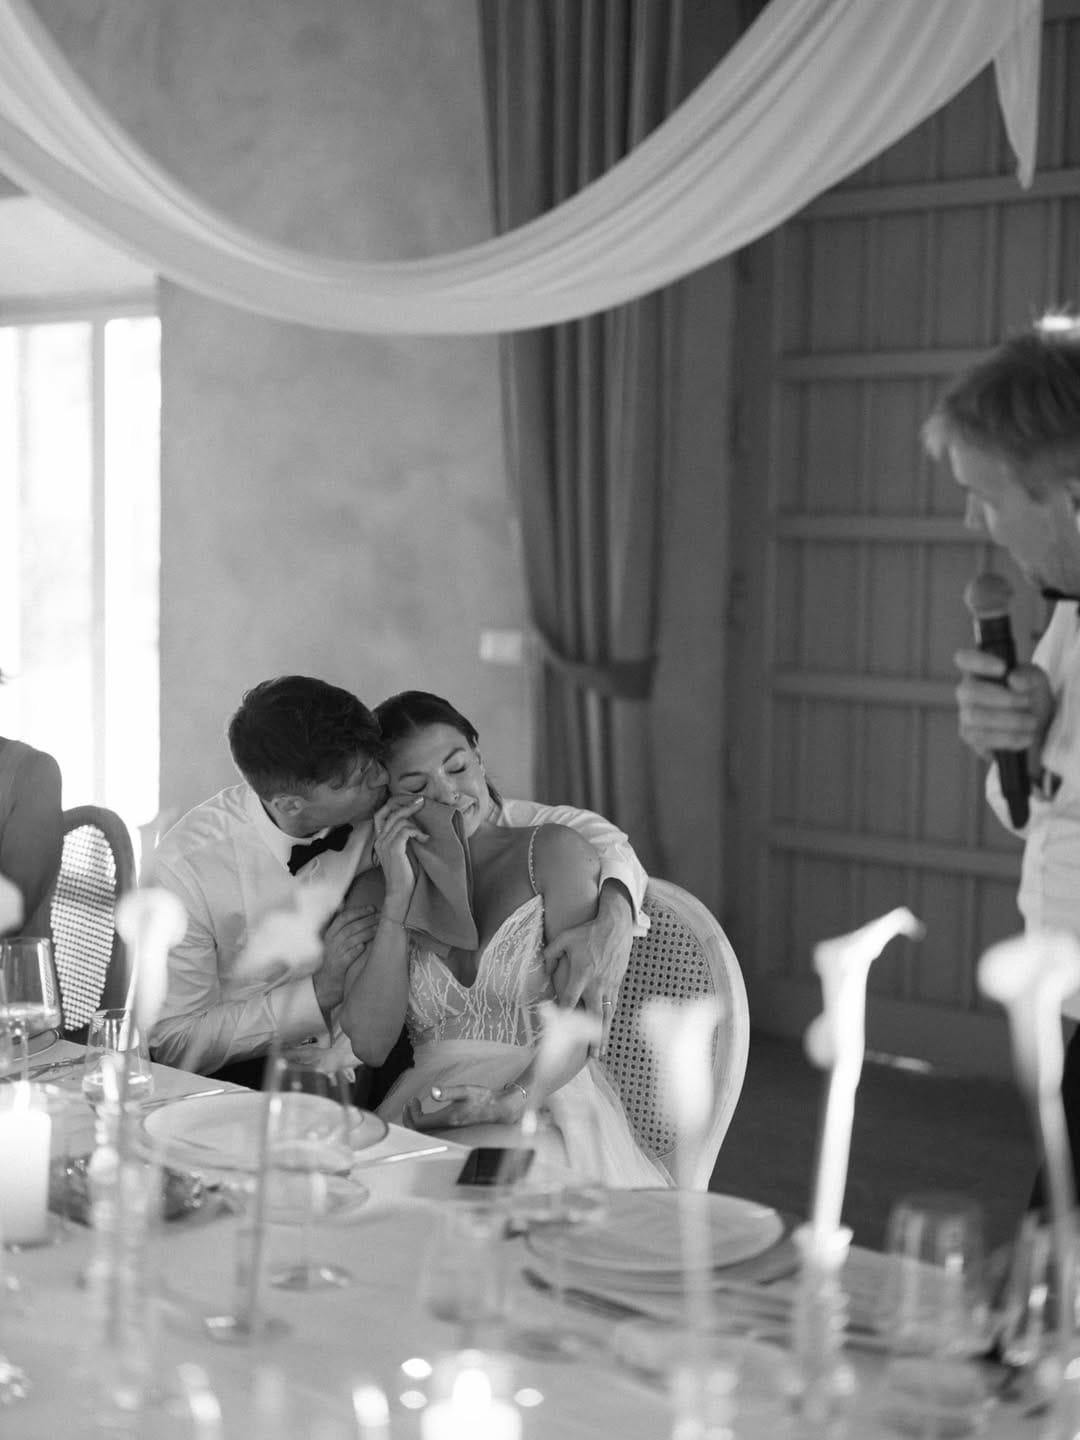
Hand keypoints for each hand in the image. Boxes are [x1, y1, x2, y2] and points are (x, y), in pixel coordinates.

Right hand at [312, 904, 378, 1012]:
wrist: (324, 984)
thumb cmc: (334, 960)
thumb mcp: (334, 941)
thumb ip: (340, 925)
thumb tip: (343, 905)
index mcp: (330, 933)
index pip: (344, 918)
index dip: (358, 911)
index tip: (372, 908)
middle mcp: (331, 942)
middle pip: (350, 927)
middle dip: (367, 920)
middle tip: (382, 917)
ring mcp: (334, 954)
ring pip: (351, 939)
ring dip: (366, 932)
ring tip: (380, 929)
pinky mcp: (338, 966)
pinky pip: (348, 956)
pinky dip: (356, 950)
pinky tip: (365, 946)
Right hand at [371, 796, 425, 902]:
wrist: (400, 892)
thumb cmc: (405, 874)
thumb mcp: (403, 851)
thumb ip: (403, 837)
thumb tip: (415, 822)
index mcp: (379, 840)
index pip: (380, 815)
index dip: (393, 805)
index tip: (410, 801)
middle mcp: (379, 840)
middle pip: (391, 814)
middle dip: (407, 805)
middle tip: (421, 801)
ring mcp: (385, 844)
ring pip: (400, 821)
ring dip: (416, 824)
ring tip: (425, 835)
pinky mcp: (394, 849)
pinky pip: (406, 830)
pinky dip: (417, 832)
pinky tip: (424, 839)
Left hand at [402, 1083, 522, 1130]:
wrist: (499, 1109)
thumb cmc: (483, 1099)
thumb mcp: (466, 1090)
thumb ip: (448, 1091)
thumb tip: (433, 1091)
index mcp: (448, 1119)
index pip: (420, 1123)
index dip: (412, 1112)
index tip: (413, 1099)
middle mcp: (447, 1129)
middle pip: (419, 1131)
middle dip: (409, 1118)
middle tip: (409, 1104)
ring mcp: (450, 1131)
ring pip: (425, 1133)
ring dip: (416, 1121)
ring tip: (413, 1107)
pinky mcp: (452, 1130)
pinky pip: (432, 1132)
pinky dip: (424, 1124)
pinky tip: (425, 1113)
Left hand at [542, 883, 633, 1055]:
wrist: (616, 926)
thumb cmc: (587, 931)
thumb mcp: (564, 938)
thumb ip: (550, 954)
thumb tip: (544, 970)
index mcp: (582, 974)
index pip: (570, 1000)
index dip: (564, 1017)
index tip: (558, 1033)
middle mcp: (597, 983)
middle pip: (594, 1016)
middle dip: (592, 1038)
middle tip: (590, 1056)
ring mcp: (609, 984)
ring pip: (606, 1014)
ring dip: (603, 1034)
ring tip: (601, 1052)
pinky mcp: (617, 982)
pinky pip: (614, 1004)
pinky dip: (610, 1019)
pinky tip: (606, 1030)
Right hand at [954, 650, 1052, 759]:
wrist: (1036, 725)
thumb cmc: (1031, 696)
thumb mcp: (1038, 681)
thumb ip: (1028, 677)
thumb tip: (1013, 680)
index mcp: (979, 671)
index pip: (964, 659)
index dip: (979, 662)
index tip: (1003, 668)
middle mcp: (967, 692)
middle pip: (968, 690)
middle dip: (1001, 697)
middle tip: (1027, 702)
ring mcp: (966, 715)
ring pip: (975, 716)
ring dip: (1009, 720)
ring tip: (1033, 722)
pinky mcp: (971, 737)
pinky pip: (982, 738)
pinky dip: (1009, 738)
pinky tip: (1027, 737)